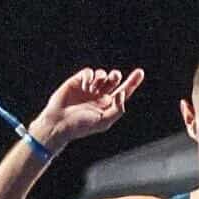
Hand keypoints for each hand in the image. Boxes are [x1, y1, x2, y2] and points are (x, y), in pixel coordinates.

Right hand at [30, 66, 144, 151]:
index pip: (123, 91)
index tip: (140, 72)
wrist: (59, 123)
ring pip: (102, 74)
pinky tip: (86, 85)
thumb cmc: (80, 126)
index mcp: (108, 105)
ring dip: (101, 77)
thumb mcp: (104, 122)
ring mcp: (88, 88)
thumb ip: (118, 109)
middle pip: (114, 80)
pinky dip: (89, 76)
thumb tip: (122, 93)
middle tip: (114, 77)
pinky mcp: (77, 81)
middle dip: (115, 76)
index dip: (132, 82)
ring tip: (94, 87)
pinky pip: (88, 72)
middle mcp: (99, 95)